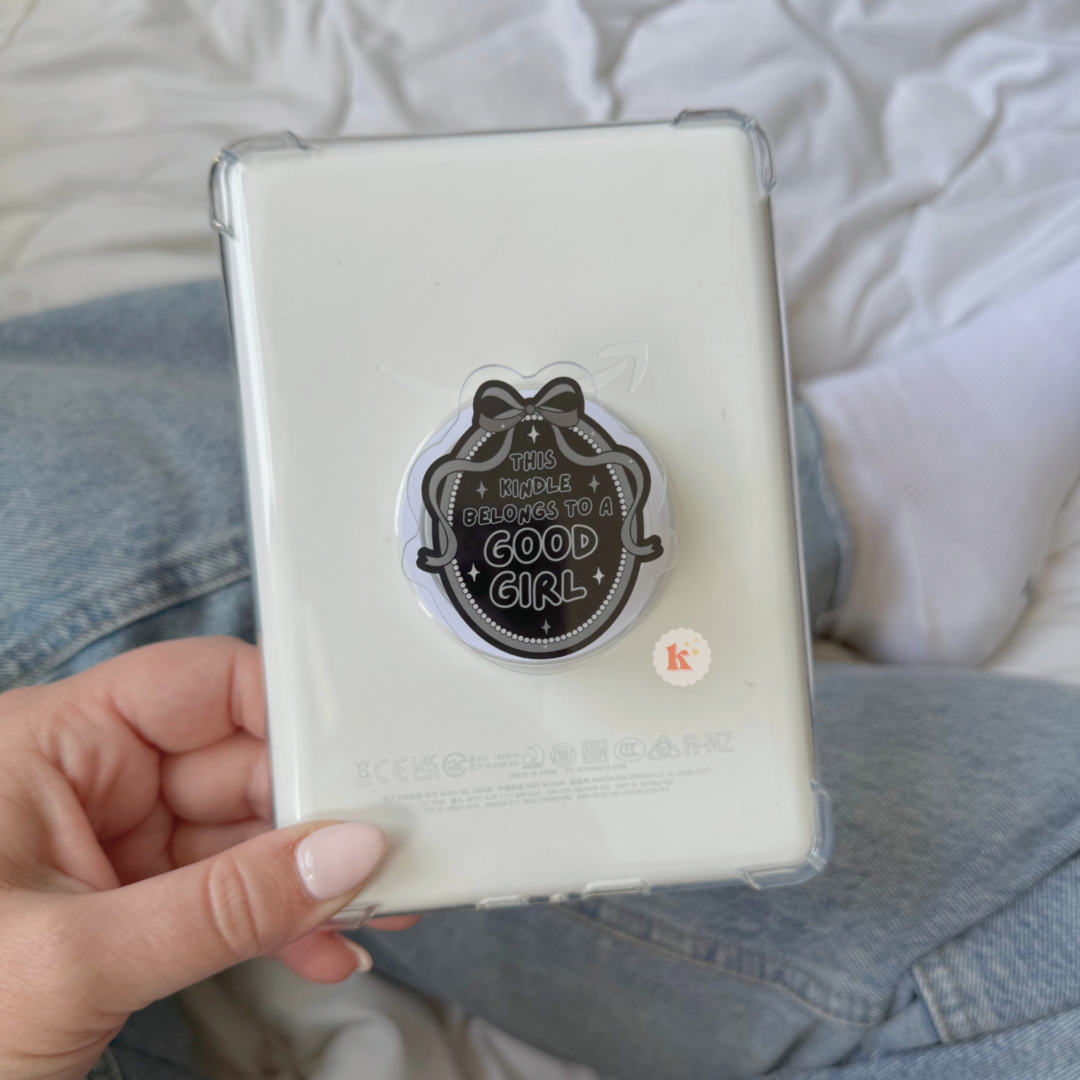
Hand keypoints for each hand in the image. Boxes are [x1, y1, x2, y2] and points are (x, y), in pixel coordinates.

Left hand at [0, 637, 395, 1079]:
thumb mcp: (76, 959)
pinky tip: (322, 947)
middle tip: (388, 845)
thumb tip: (345, 855)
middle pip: (239, 761)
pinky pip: (227, 891)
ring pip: (244, 833)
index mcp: (54, 743)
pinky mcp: (132, 904)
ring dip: (309, 876)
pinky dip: (278, 919)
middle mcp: (90, 780)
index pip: (202, 685)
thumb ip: (223, 907)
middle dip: (316, 811)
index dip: (288, 708)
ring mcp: (114, 844)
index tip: (363, 754)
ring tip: (371, 906)